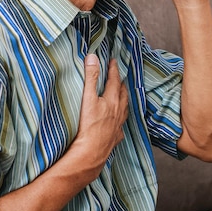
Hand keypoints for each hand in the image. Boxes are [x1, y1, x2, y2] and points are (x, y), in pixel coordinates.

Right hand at [68, 55, 127, 179]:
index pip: (114, 80)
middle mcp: (118, 111)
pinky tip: (118, 122)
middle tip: (119, 77)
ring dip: (123, 99)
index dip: (113, 69)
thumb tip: (92, 57)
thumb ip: (90, 77)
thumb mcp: (87, 98)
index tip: (113, 61)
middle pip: (122, 94)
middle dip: (121, 83)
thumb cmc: (88, 126)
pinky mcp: (116, 137)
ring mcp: (118, 125)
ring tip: (122, 95)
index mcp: (112, 100)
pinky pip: (121, 125)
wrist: (91, 152)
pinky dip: (120, 119)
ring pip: (124, 109)